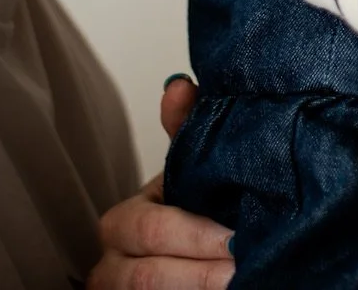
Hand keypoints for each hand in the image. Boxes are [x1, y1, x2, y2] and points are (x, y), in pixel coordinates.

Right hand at [89, 75, 234, 288]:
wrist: (182, 256)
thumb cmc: (186, 214)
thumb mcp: (187, 174)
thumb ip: (185, 132)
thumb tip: (178, 86)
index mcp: (121, 224)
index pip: (152, 230)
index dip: (197, 237)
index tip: (237, 238)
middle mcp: (110, 266)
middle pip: (151, 275)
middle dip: (204, 272)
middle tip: (247, 266)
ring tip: (246, 281)